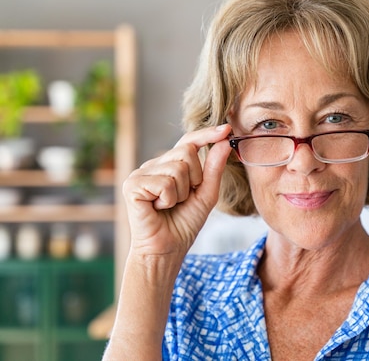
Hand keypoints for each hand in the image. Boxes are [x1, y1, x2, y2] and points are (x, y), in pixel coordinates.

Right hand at [122, 124, 231, 255]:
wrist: (166, 249)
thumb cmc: (184, 223)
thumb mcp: (206, 194)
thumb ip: (214, 168)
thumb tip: (224, 142)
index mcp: (170, 165)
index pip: (189, 141)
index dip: (207, 134)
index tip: (227, 129)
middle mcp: (154, 165)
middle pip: (186, 152)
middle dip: (195, 178)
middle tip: (183, 198)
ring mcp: (141, 173)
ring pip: (177, 168)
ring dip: (182, 193)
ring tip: (170, 205)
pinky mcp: (132, 185)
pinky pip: (164, 183)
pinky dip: (168, 199)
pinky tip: (158, 208)